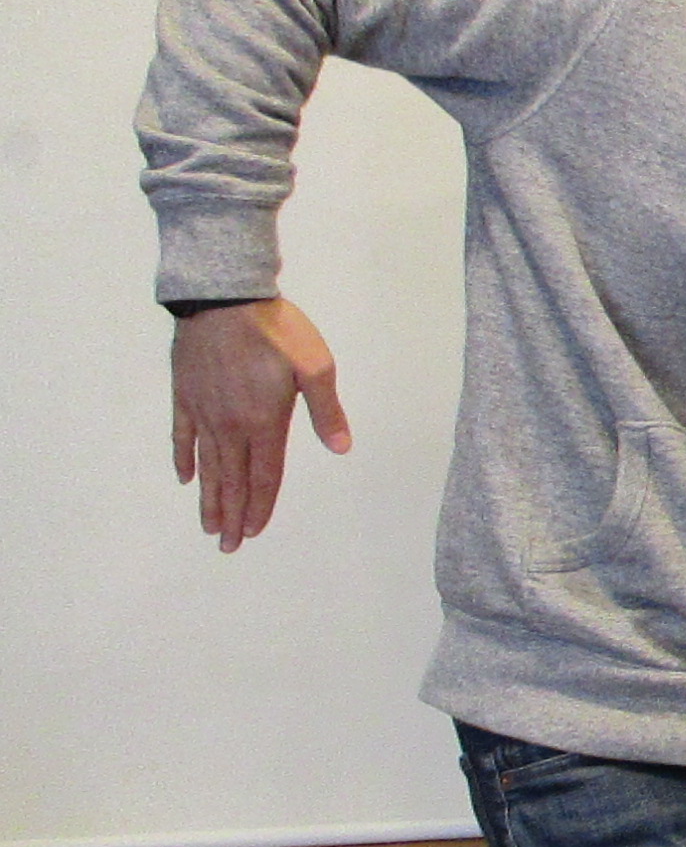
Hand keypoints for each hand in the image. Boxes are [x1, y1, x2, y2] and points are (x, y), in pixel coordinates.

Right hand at [170, 297, 352, 551]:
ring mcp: (204, 411)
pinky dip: (184, 459)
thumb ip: (327, 411)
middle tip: (228, 546)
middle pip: (232, 480)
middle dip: (232, 515)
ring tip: (208, 525)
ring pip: (206, 465)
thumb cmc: (275, 331)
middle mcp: (230, 425)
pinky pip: (182, 435)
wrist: (224, 299)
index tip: (255, 531)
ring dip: (208, 497)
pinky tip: (185, 478)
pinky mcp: (185, 395)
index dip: (261, 506)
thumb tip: (341, 448)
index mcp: (264, 422)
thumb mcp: (315, 367)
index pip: (263, 476)